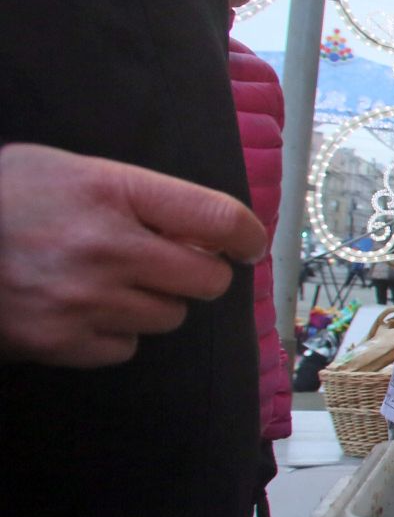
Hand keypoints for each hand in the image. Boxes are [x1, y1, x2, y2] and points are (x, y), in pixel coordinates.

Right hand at [0, 143, 267, 366]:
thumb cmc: (4, 198)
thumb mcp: (67, 170)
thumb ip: (136, 193)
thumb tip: (205, 225)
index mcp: (112, 192)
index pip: (218, 219)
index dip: (246, 236)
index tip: (246, 245)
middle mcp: (108, 248)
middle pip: (207, 280)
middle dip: (199, 273)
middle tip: (173, 264)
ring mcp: (85, 300)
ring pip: (170, 317)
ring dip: (154, 302)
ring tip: (112, 282)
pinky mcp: (61, 342)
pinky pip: (126, 346)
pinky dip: (114, 332)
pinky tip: (84, 310)